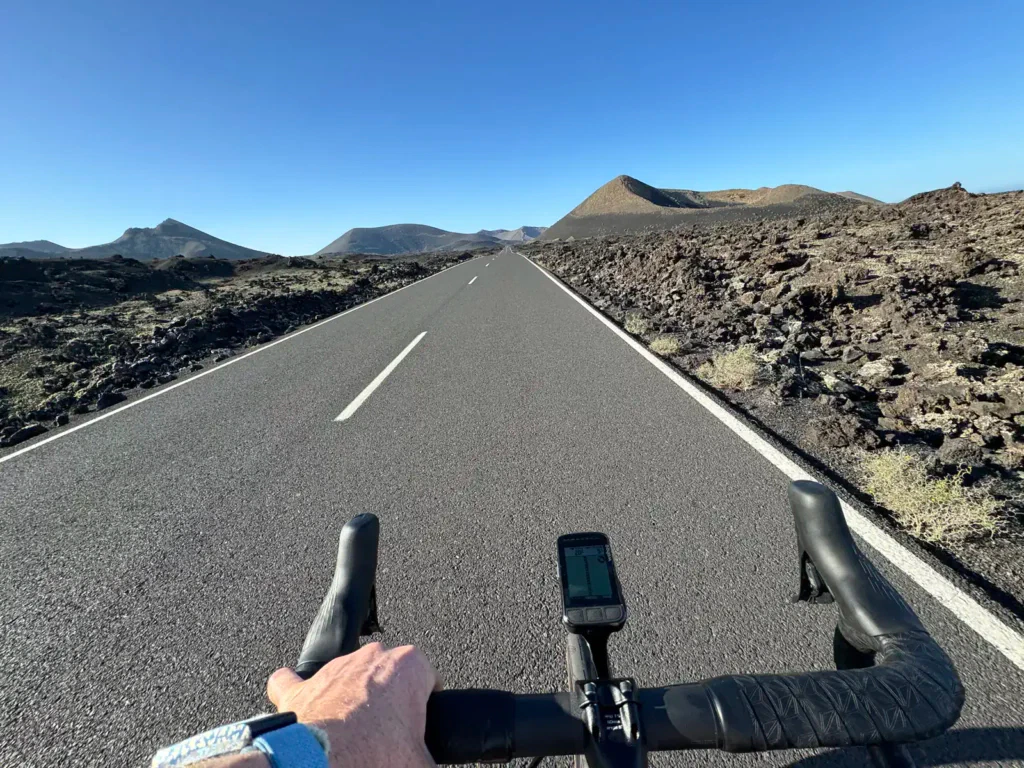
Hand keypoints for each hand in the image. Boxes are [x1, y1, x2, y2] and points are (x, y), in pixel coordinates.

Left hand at [267, 642, 440, 767]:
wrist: (321, 763)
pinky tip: (308, 713)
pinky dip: (302, 695)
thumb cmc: (373, 755)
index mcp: (409, 666)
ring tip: (353, 735)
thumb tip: (427, 764)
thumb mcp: (419, 761)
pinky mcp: (302, 685)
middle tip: (390, 733)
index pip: (429, 678)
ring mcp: (335, 667)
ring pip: (348, 676)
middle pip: (389, 674)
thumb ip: (429, 758)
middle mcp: (373, 656)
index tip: (421, 725)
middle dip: (390, 698)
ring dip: (352, 698)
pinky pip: (296, 682)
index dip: (427, 704)